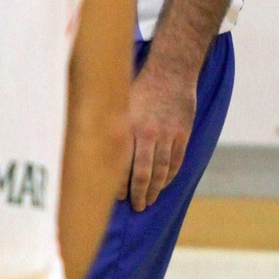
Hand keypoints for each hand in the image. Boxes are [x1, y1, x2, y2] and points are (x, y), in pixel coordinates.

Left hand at [123, 52, 195, 209]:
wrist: (171, 71)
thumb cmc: (141, 87)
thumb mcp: (120, 102)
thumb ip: (112, 126)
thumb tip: (96, 150)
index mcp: (128, 126)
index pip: (121, 163)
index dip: (119, 184)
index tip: (115, 197)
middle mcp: (147, 132)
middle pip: (143, 173)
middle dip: (139, 193)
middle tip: (137, 206)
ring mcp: (168, 134)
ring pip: (162, 170)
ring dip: (156, 189)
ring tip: (150, 201)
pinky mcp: (183, 133)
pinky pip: (177, 161)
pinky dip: (171, 176)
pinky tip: (165, 184)